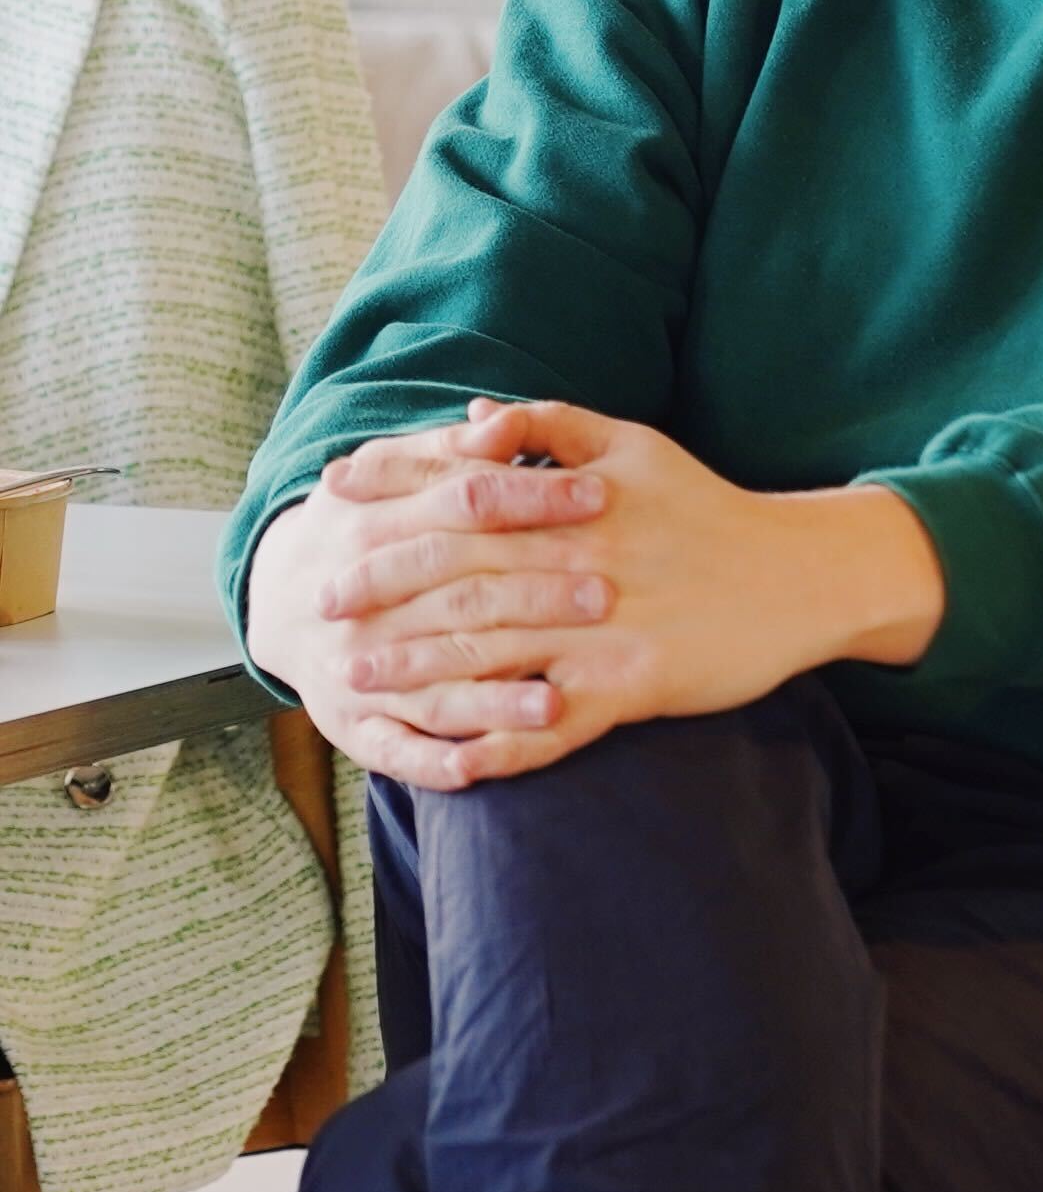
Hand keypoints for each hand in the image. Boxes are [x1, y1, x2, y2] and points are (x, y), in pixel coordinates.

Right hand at [245, 408, 614, 788]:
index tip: (602, 494)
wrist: (286, 603)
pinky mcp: (358, 728)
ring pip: (432, 687)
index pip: (463, 506)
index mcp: (373, 525)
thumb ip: (448, 457)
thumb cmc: (366, 531)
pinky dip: (436, 762)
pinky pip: (399, 751)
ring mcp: (358, 671)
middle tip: (606, 595)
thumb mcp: (392, 483)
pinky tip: (481, 770)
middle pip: (457, 596)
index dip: (532, 497)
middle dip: (532, 596)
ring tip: (554, 704)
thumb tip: (503, 421)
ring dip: (493, 699)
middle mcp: (364, 600)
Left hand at [317, 399, 946, 782]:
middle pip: (458, 577)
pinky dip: (502, 743)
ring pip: (490, 652)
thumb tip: (474, 418)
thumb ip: (554, 425)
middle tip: (319, 609)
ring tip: (359, 683)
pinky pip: (553, 723)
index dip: (389, 498)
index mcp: (571, 500)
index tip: (330, 504)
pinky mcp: (633, 686)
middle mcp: (577, 560)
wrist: (802, 577)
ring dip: (417, 671)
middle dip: (381, 593)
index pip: (458, 494)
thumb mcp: (638, 446)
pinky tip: (455, 760)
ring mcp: (601, 629)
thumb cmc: (714, 512)